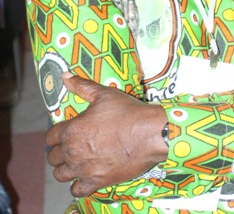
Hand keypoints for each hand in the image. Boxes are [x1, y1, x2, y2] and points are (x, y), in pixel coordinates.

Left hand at [46, 72, 167, 196]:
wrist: (150, 133)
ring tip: (76, 161)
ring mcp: (83, 169)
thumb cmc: (127, 112)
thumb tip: (65, 76)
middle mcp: (73, 152)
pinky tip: (85, 176)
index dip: (56, 134)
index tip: (65, 132)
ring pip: (61, 175)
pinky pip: (76, 190)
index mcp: (72, 130)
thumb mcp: (104, 94)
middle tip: (72, 146)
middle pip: (53, 157)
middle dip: (60, 151)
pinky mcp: (96, 182)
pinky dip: (78, 185)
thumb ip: (82, 86)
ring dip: (66, 168)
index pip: (50, 137)